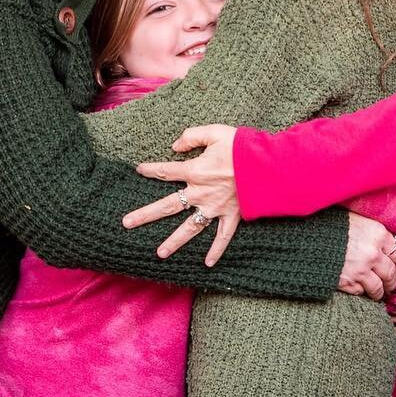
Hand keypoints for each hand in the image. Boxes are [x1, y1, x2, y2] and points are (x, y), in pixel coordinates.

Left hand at [122, 124, 240, 265]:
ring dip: (174, 241)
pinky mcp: (232, 216)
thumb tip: (174, 146)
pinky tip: (207, 264)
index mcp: (196, 171)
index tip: (138, 170)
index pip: (166, 171)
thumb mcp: (215, 132)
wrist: (269, 164)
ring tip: (158, 254)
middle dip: (145, 214)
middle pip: (168, 205)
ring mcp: (215, 208)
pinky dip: (216, 250)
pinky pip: (222, 237)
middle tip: (126, 223)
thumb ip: (192, 136)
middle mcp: (201, 192)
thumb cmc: (242, 146)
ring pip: (190, 228)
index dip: (150, 169)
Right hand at [337, 213, 395, 300]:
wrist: (307, 236)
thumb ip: (372, 233)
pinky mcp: (349, 282)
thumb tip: (385, 245)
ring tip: (378, 294)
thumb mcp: (356, 221)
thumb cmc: (330, 225)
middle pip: (391, 273)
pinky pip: (362, 292)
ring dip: (380, 292)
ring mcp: (362, 269)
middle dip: (392, 282)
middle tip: (391, 286)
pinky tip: (360, 290)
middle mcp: (374, 253)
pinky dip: (361, 292)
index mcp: (378, 234)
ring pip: (379, 288)